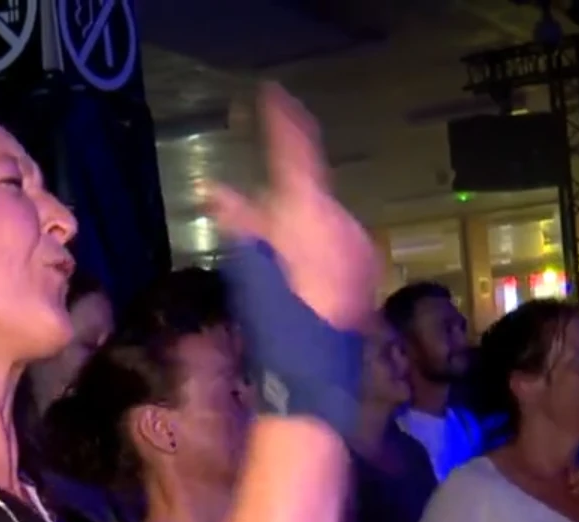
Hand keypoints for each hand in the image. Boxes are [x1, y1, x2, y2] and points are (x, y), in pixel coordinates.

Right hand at [203, 84, 377, 331]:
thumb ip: (238, 221)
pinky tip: (299, 264)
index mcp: (310, 211)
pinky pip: (335, 239)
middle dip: (286, 185)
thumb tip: (214, 189)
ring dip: (300, 219)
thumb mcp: (249, 266)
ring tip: (276, 242)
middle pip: (310, 187)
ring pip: (322, 215)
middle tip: (258, 188)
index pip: (297, 151)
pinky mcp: (365, 267)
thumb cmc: (276, 319)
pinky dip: (315, 240)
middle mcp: (340, 219)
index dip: (284, 118)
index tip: (271, 92)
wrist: (316, 371)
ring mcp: (358, 244)